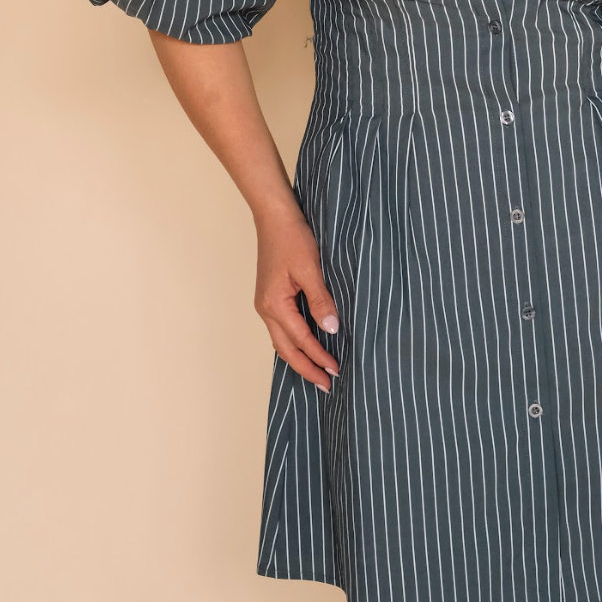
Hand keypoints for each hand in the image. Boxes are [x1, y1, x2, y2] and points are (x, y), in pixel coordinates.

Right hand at [253, 202, 340, 393]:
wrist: (274, 216)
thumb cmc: (291, 237)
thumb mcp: (311, 269)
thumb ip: (321, 301)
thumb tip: (332, 330)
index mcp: (274, 304)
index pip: (300, 340)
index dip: (319, 357)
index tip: (336, 371)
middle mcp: (265, 309)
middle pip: (286, 349)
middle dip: (306, 368)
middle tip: (326, 385)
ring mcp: (265, 303)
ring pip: (282, 341)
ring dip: (300, 357)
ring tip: (317, 371)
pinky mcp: (270, 297)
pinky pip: (281, 328)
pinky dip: (295, 342)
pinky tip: (306, 346)